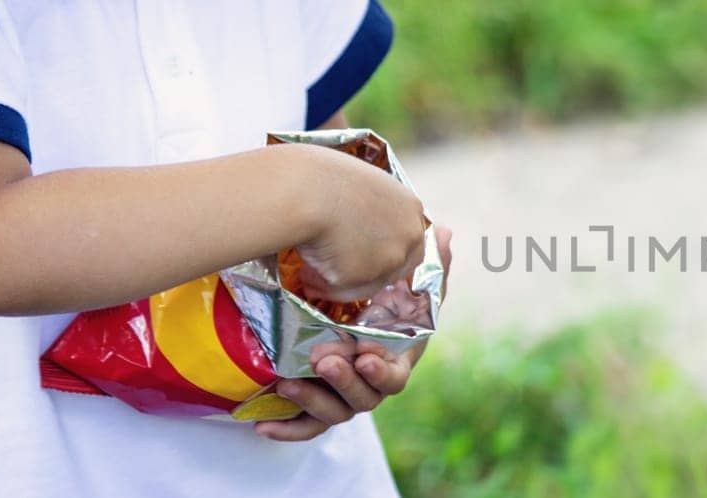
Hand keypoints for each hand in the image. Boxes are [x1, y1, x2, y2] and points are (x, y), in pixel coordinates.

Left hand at [254, 224, 451, 441]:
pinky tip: (262, 427)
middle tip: (324, 360)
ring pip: (335, 412)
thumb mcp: (409, 278)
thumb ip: (429, 261)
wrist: (353, 314)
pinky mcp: (317, 404)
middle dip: (344, 381)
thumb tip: (444, 231)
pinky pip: (305, 425)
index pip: (395, 376)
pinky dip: (287, 428)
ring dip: (313, 401)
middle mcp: (372, 384)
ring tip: (289, 382)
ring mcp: (344, 396)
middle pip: (365, 398)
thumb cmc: (388, 299)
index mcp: (396, 360)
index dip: (382, 371)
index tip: (365, 355)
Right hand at [291, 143, 427, 302]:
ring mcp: (391, 258)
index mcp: (410, 207)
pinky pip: (344, 289)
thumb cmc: (321, 178)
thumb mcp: (358, 187)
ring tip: (307, 275)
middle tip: (336, 272)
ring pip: (368, 283)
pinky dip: (324, 285)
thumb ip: (369, 211)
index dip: (382, 251)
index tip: (358, 255)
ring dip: (339, 282)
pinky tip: (303, 275)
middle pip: (395, 267)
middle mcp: (409, 235)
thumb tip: (354, 234)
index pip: (408, 240)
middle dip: (365, 274)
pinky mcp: (367, 277)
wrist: (305, 191)